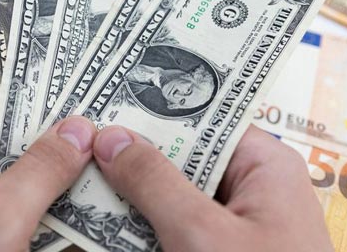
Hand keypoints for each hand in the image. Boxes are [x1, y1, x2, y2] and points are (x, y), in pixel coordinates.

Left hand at [0, 66, 96, 250]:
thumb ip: (41, 170)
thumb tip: (81, 127)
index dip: (4, 49)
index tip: (52, 33)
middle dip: (40, 95)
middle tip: (95, 72)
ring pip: (5, 148)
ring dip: (45, 137)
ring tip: (99, 111)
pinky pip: (9, 184)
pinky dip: (41, 175)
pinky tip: (81, 167)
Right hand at [93, 125, 332, 251]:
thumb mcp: (201, 235)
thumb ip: (154, 182)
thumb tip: (111, 139)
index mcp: (265, 165)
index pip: (202, 120)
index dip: (152, 114)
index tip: (101, 108)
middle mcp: (254, 187)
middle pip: (185, 158)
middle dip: (136, 158)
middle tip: (81, 150)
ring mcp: (239, 224)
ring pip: (177, 196)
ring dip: (136, 196)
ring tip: (84, 184)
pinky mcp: (224, 250)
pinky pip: (181, 228)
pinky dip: (150, 226)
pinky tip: (111, 225)